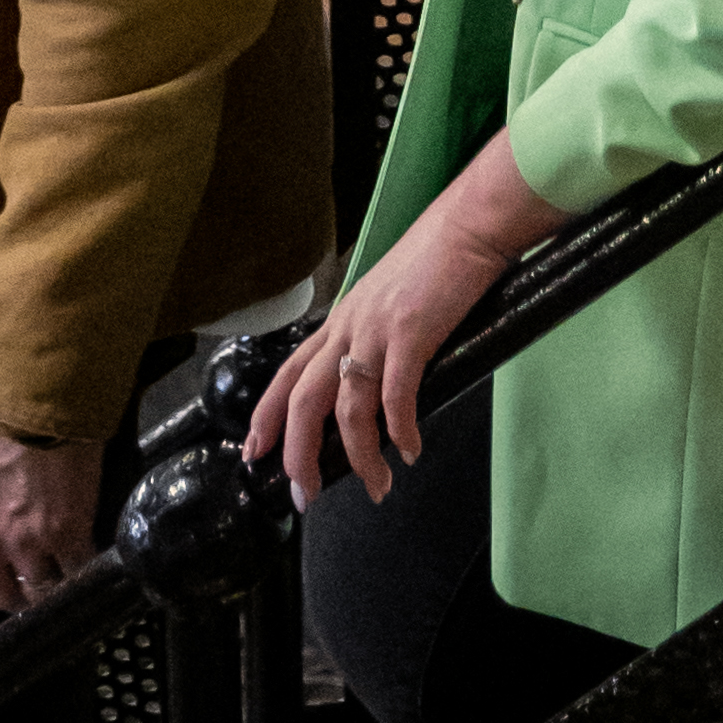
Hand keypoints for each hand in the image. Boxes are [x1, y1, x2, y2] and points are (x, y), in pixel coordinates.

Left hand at [0, 414, 105, 611]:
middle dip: (16, 594)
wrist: (37, 396)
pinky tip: (88, 558)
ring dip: (51, 585)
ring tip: (64, 575)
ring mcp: (26, 540)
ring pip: (39, 590)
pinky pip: (76, 569)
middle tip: (32, 584)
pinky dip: (83, 568)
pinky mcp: (67, 532)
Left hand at [240, 138, 563, 511]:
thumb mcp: (385, 300)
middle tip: (306, 495)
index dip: (267, 416)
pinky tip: (409, 450)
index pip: (288, 374)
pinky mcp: (410, 334)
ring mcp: (376, 331)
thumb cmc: (435, 261)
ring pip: (349, 410)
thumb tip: (373, 382)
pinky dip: (400, 430)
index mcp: (340, 320)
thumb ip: (372, 336)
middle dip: (299, 455)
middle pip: (305, 402)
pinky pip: (396, 396)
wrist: (468, 226)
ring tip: (377, 486)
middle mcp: (348, 327)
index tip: (255, 454)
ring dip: (360, 457)